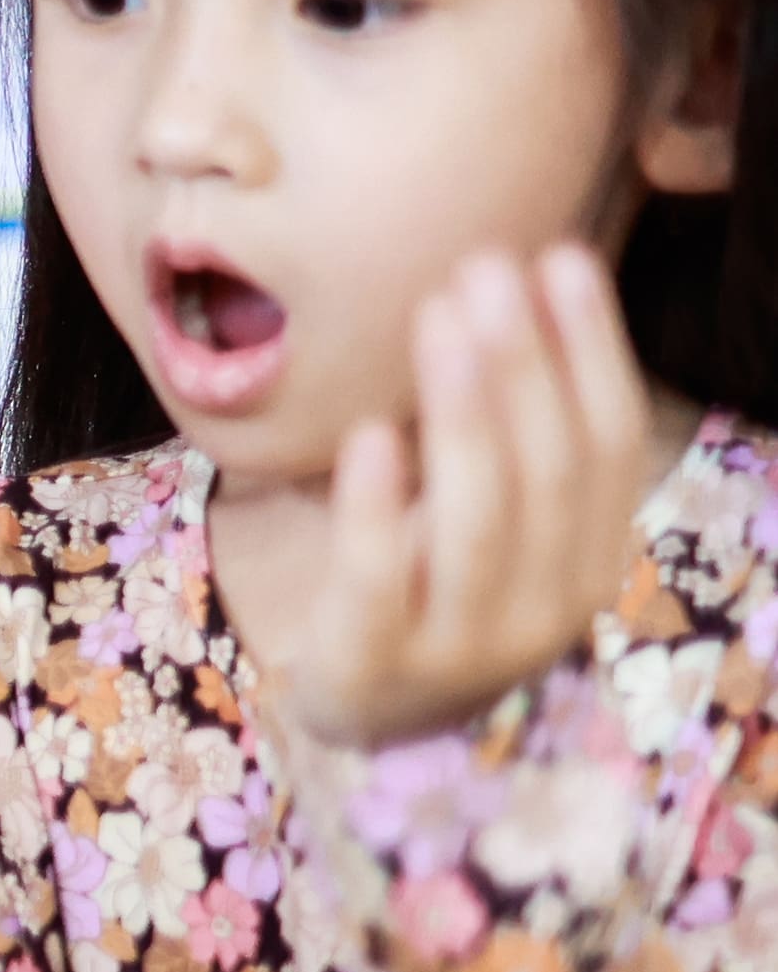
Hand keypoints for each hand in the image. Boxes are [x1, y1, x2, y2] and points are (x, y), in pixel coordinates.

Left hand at [280, 244, 666, 745]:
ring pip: (479, 517)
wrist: (362, 711)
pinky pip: (381, 577)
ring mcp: (464, 646)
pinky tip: (368, 433)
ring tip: (439, 315)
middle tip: (485, 266)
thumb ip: (511, 435)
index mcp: (589, 563)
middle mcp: (547, 610)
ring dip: (464, 407)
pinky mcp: (374, 665)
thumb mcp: (487, 514)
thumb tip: (517, 286)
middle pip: (547, 470)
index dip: (591, 350)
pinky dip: (378, 504)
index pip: (609, 446)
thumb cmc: (427, 582)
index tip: (560, 259)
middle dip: (522, 360)